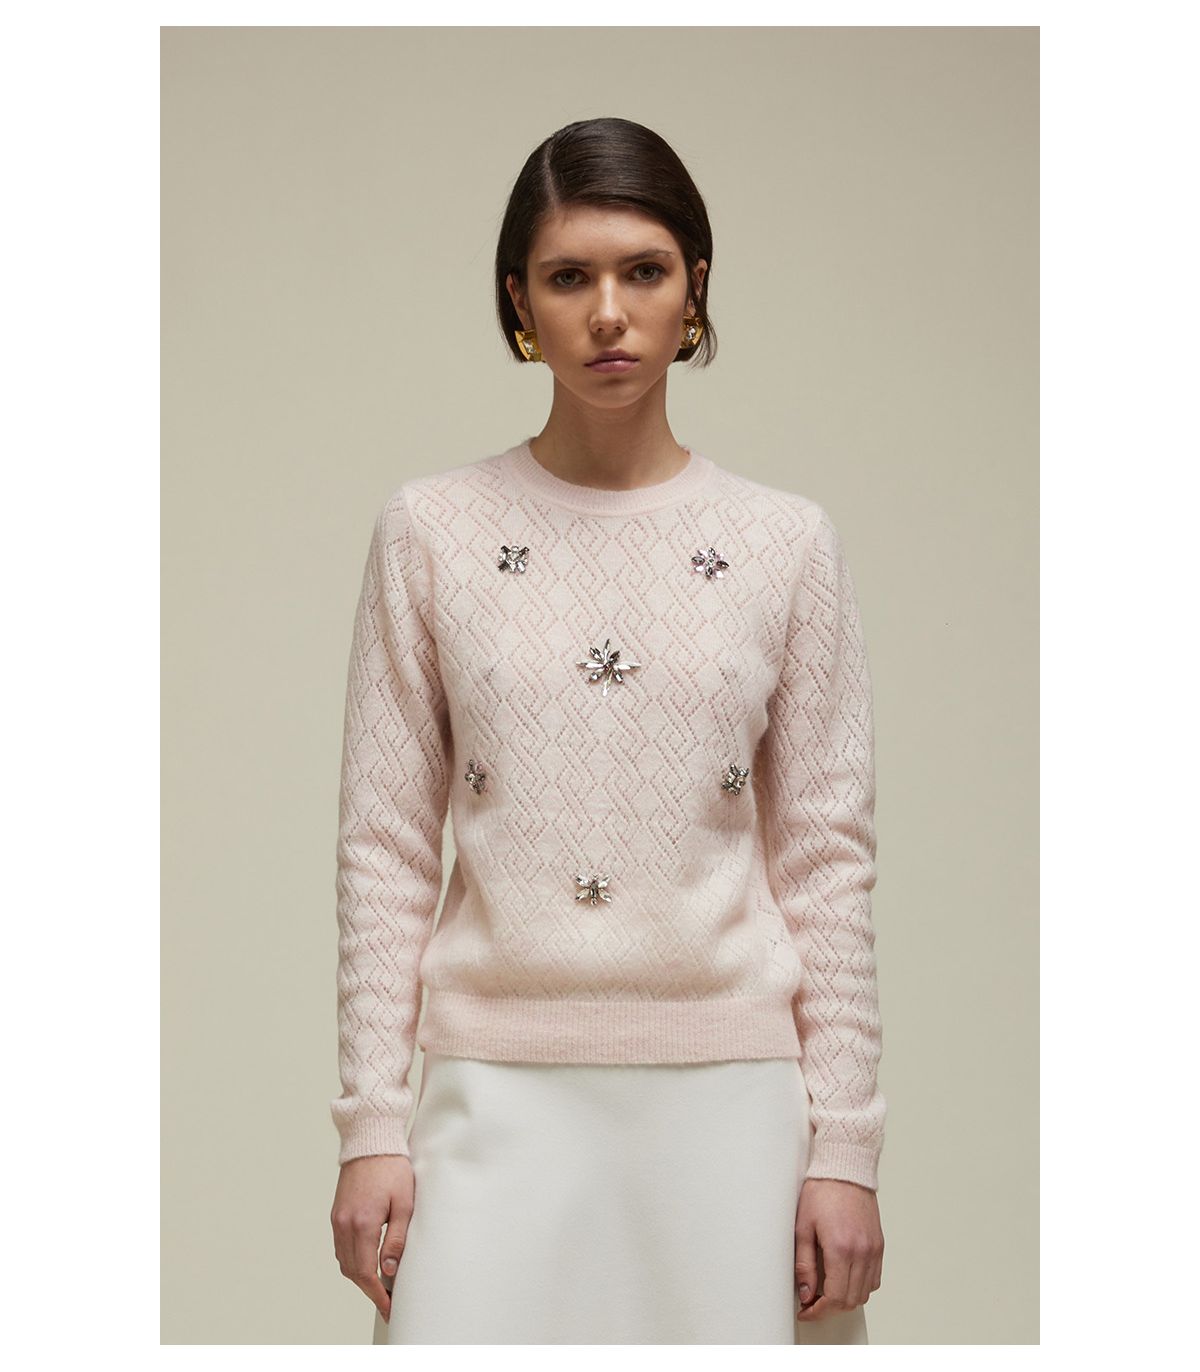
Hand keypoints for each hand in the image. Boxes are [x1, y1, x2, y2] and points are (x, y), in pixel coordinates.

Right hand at [330, 1154, 414, 1322]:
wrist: (370, 1139)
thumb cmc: (392, 1167)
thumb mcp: (404, 1203)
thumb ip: (397, 1239)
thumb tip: (389, 1271)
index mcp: (362, 1223)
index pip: (365, 1272)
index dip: (377, 1295)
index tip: (389, 1307)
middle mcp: (344, 1224)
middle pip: (352, 1271)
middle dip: (369, 1289)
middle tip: (388, 1300)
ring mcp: (337, 1219)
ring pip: (343, 1261)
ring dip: (359, 1276)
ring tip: (380, 1284)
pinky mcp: (336, 1213)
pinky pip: (340, 1246)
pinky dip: (352, 1260)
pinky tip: (367, 1261)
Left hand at [794, 1177, 883, 1322]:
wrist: (845, 1167)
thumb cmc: (821, 1191)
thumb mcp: (803, 1227)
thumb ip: (804, 1264)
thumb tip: (806, 1292)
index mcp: (841, 1248)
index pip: (834, 1297)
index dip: (818, 1311)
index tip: (806, 1310)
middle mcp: (862, 1252)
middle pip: (850, 1300)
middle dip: (829, 1308)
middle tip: (812, 1302)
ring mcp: (873, 1249)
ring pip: (864, 1293)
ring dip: (845, 1298)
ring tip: (826, 1290)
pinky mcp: (879, 1245)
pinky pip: (874, 1279)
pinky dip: (860, 1286)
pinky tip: (844, 1277)